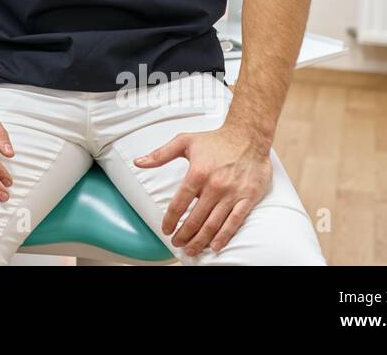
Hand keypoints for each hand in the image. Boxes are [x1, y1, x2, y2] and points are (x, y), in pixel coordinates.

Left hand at [133, 123, 271, 255]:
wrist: (248, 136)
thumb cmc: (215, 140)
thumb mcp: (184, 141)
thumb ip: (160, 154)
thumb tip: (138, 162)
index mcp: (198, 173)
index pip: (179, 203)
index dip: (170, 220)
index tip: (165, 229)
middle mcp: (215, 185)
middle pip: (196, 218)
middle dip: (184, 234)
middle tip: (177, 243)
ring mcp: (232, 193)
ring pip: (214, 224)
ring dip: (200, 240)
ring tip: (191, 250)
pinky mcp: (248, 198)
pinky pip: (235, 222)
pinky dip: (224, 236)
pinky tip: (215, 246)